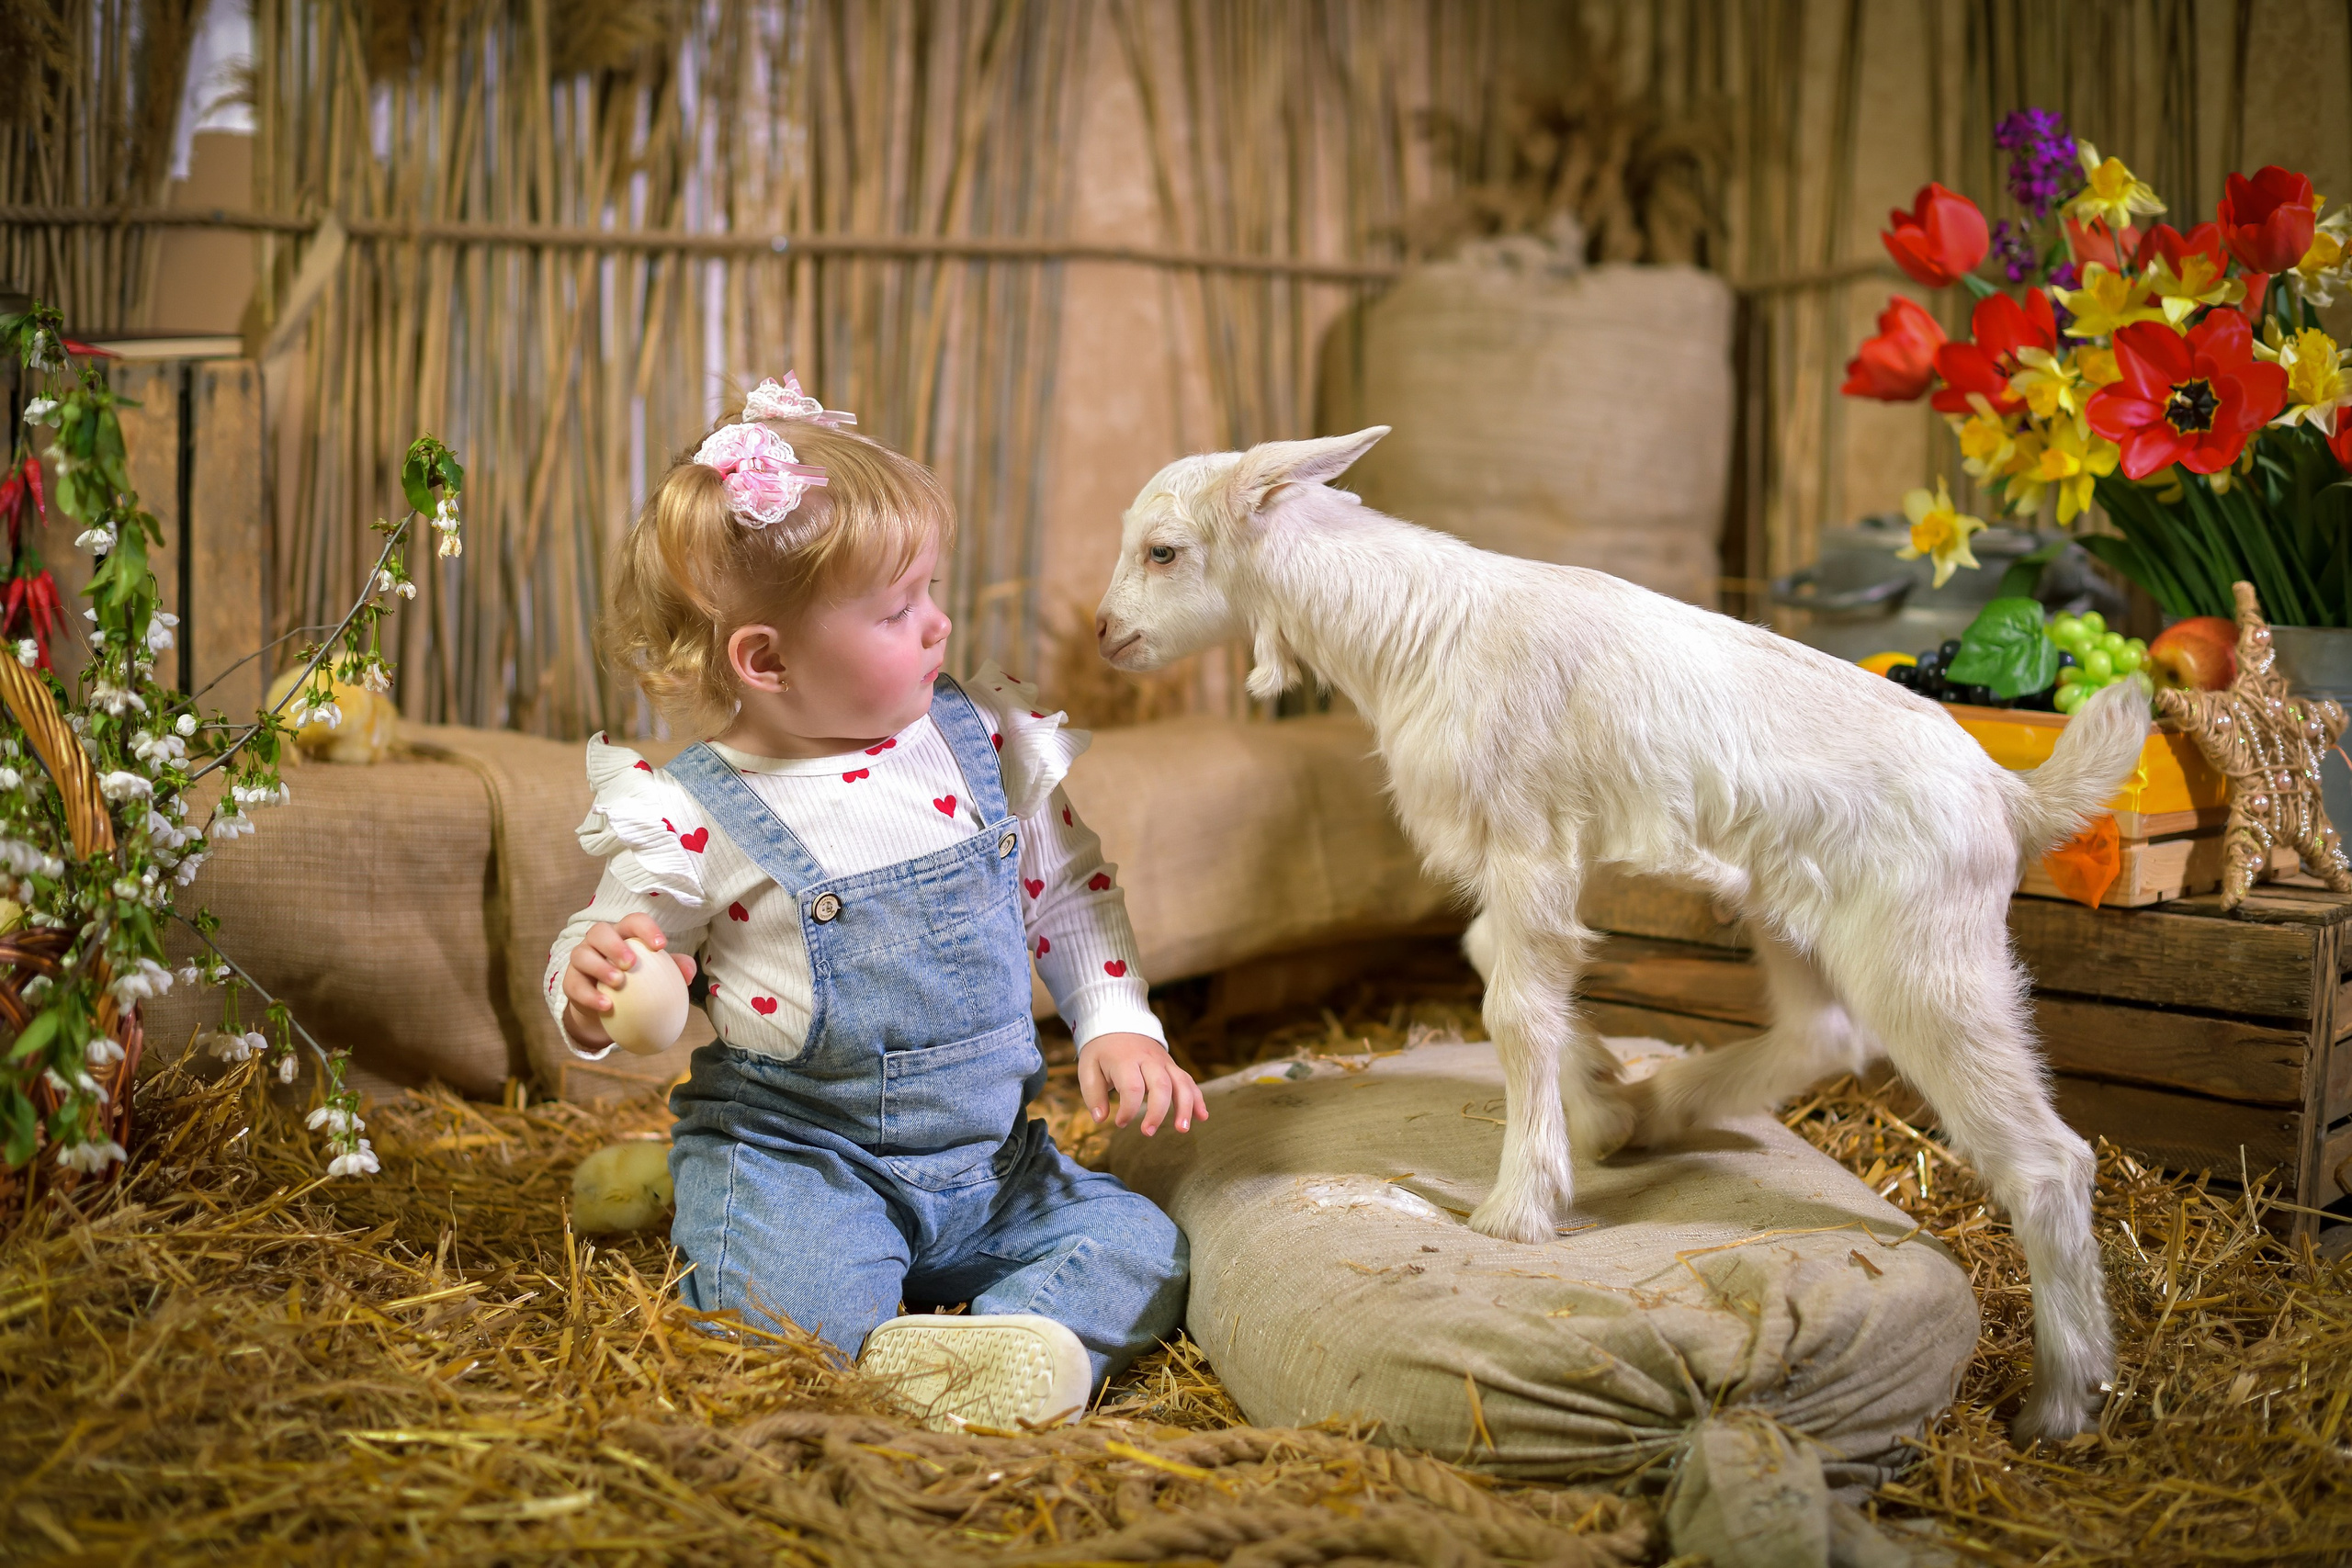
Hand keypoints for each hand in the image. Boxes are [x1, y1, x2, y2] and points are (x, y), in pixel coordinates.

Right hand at [562, 913, 695, 1049]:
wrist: (608, 1008)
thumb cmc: (639, 983)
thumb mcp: (657, 975)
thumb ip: (675, 970)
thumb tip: (689, 973)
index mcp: (624, 934)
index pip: (633, 922)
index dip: (646, 929)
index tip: (661, 946)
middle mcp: (599, 942)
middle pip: (600, 931)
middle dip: (615, 945)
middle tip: (631, 963)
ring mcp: (582, 959)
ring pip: (582, 954)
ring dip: (600, 967)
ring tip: (618, 982)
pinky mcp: (571, 981)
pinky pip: (574, 985)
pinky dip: (590, 995)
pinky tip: (606, 1006)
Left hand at [1078, 1033, 1206, 1135]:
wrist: (1118, 1023)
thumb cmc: (1102, 1051)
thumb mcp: (1088, 1068)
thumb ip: (1093, 1095)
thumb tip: (1100, 1119)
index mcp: (1125, 1060)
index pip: (1132, 1087)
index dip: (1128, 1109)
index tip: (1119, 1123)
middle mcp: (1148, 1060)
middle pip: (1161, 1085)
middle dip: (1158, 1112)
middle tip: (1147, 1133)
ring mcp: (1164, 1062)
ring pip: (1181, 1083)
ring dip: (1185, 1107)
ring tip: (1182, 1129)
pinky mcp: (1172, 1066)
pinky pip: (1188, 1081)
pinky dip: (1197, 1098)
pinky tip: (1202, 1117)